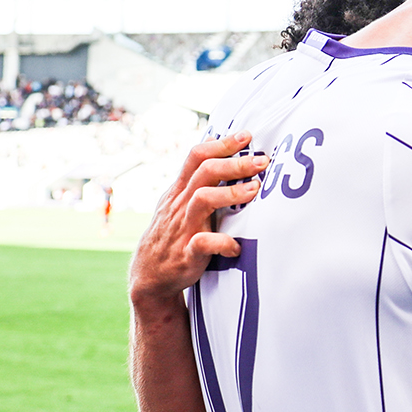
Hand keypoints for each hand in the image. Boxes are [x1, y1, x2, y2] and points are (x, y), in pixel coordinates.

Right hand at [129, 132, 267, 302]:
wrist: (149, 275)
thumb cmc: (174, 233)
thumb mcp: (180, 202)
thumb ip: (198, 179)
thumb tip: (217, 146)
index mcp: (180, 191)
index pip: (197, 157)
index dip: (221, 144)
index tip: (247, 136)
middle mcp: (180, 205)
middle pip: (204, 173)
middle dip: (234, 163)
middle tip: (262, 160)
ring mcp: (183, 228)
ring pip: (202, 201)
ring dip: (230, 194)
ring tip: (255, 190)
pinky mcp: (187, 254)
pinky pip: (203, 244)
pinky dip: (223, 243)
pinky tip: (238, 246)